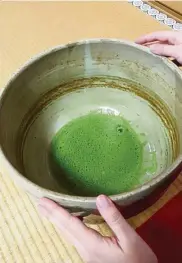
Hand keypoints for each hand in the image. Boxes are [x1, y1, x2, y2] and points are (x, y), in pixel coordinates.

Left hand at [39, 195, 156, 262]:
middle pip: (64, 230)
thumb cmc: (139, 261)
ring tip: (49, 210)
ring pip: (68, 234)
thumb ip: (114, 219)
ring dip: (57, 221)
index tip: (43, 201)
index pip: (69, 224)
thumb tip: (100, 198)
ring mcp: (87, 254)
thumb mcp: (130, 239)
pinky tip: (69, 222)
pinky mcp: (91, 255)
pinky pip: (74, 237)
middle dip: (51, 215)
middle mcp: (85, 250)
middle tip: (40, 203)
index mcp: (93, 244)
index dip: (56, 211)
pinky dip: (67, 226)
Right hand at [136, 31, 181, 64]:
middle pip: (159, 42)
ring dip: (155, 53)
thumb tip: (151, 48)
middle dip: (148, 45)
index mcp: (174, 36)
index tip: (135, 42)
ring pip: (164, 50)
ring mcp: (178, 49)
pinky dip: (162, 60)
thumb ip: (164, 49)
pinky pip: (169, 58)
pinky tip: (157, 65)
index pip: (157, 35)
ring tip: (145, 58)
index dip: (145, 38)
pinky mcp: (180, 57)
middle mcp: (176, 41)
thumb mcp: (176, 51)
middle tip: (138, 50)